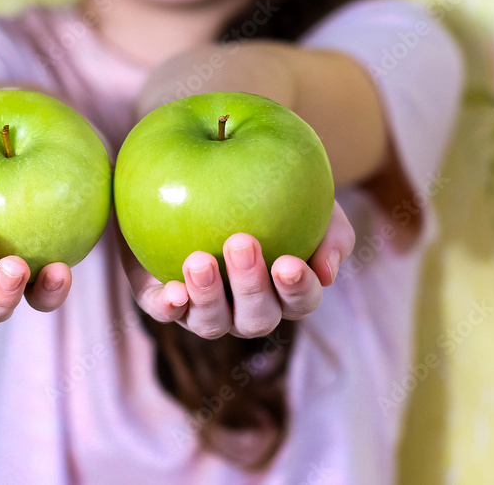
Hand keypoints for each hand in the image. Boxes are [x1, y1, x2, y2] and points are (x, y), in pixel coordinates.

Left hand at [120, 202, 354, 338]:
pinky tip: (173, 290)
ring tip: (201, 261)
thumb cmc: (267, 186)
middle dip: (250, 286)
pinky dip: (169, 307)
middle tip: (241, 243)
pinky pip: (164, 312)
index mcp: (284, 290)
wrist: (200, 169)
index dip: (297, 290)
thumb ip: (330, 227)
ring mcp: (204, 309)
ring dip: (209, 296)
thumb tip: (326, 272)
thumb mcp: (306, 193)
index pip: (300, 301)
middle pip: (256, 318)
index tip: (288, 263)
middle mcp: (246, 308)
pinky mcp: (163, 299)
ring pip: (211, 323)